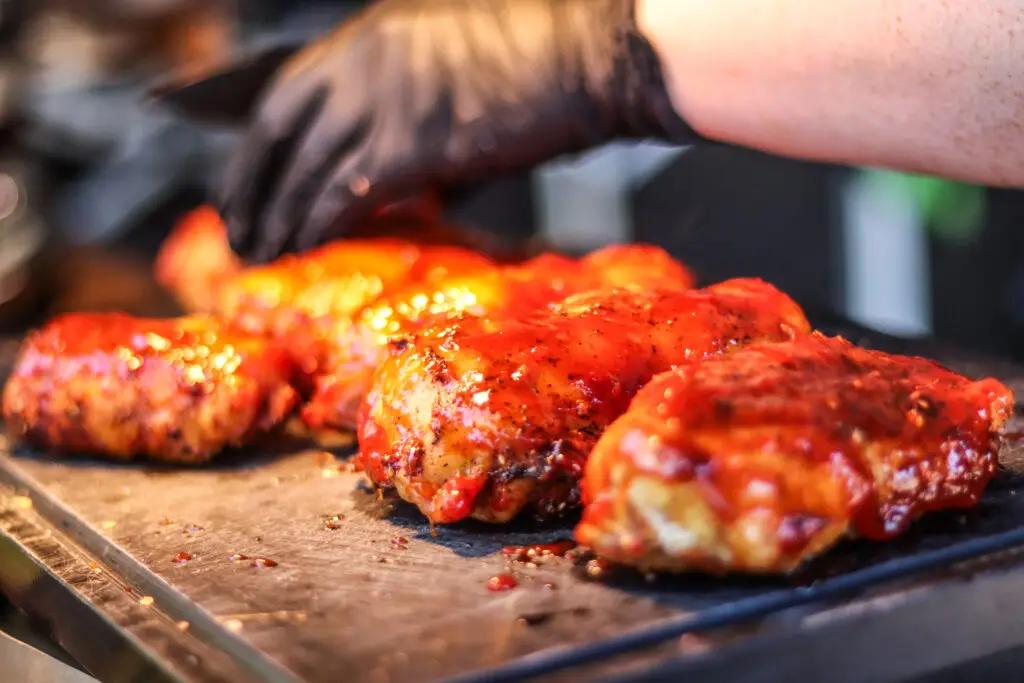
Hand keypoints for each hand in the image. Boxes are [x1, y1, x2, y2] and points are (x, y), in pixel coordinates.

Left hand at [220, 0, 695, 260]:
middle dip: (248, 183)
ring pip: (303, 167)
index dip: (251, 140)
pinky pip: (341, 192)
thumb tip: (388, 174)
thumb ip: (405, 106)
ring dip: (276, 214)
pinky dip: (315, 223)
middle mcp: (363, 60)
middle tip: (234, 225)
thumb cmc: (542, 60)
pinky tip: (302, 248)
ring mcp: (384, 98)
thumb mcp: (452, 64)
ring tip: (259, 251)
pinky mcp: (413, 142)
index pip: (284, 90)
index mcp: (370, 36)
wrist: (594, 54)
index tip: (238, 177)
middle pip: (276, 129)